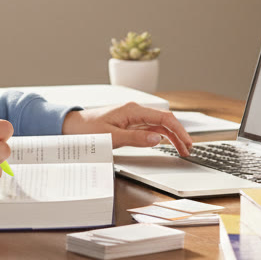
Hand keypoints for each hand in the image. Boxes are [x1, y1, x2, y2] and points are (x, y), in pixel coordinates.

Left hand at [62, 103, 193, 155]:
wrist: (71, 126)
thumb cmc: (87, 130)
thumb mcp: (112, 137)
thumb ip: (136, 138)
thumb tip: (157, 138)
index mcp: (133, 110)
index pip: (163, 117)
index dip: (178, 130)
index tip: (187, 142)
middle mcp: (135, 111)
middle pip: (164, 120)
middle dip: (179, 134)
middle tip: (188, 149)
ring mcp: (133, 116)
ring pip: (159, 124)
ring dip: (171, 135)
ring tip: (181, 149)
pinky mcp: (129, 122)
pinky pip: (150, 127)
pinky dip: (161, 134)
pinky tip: (166, 142)